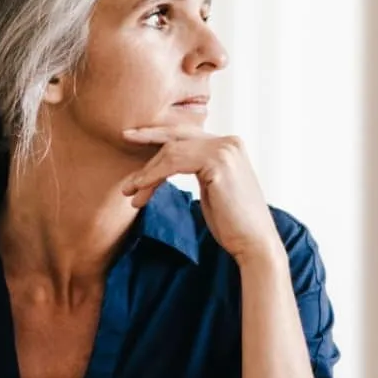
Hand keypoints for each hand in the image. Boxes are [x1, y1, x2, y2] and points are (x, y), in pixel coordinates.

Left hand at [121, 126, 283, 262]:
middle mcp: (228, 142)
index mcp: (228, 145)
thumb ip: (197, 169)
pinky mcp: (217, 163)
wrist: (253, 244)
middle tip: (124, 138)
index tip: (136, 137)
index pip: (187, 134)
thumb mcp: (211, 188)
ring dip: (146, 172)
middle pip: (177, 136)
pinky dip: (153, 176)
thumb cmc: (231, 222)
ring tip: (129, 190)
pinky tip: (141, 189)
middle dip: (148, 137)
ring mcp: (225, 150)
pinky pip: (173, 164)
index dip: (160, 134)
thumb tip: (168, 164)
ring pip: (171, 152)